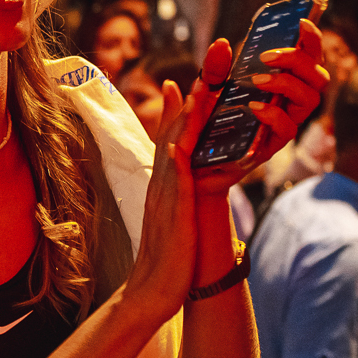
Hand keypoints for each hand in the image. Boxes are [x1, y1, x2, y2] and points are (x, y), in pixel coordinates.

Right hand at [125, 66, 198, 320]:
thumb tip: (188, 188)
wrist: (151, 293)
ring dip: (188, 118)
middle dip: (190, 99)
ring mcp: (164, 197)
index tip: (188, 79)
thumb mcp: (175, 221)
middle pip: (174, 132)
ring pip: (175, 148)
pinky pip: (176, 181)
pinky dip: (179, 158)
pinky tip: (184, 140)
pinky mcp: (171, 215)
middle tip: (206, 65)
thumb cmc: (169, 261)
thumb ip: (179, 199)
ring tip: (203, 87)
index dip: (180, 108)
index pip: (172, 138)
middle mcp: (161, 184)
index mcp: (164, 185)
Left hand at [191, 20, 330, 197]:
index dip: (312, 40)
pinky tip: (254, 107)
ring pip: (311, 99)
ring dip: (288, 84)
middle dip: (300, 60)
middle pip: (319, 77)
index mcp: (279, 84)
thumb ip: (214, 69)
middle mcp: (288, 103)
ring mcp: (283, 124)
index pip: (309, 59)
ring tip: (258, 79)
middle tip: (268, 55)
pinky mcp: (272, 145)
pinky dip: (274, 114)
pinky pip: (288, 129)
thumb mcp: (204, 91)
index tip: (302, 23)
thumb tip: (221, 43)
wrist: (192, 164)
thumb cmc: (203, 125)